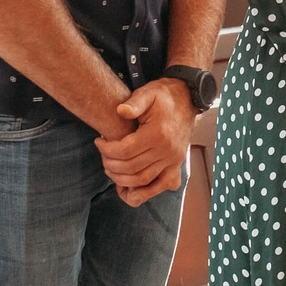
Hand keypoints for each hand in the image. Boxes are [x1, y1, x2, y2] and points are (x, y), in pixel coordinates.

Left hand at [97, 77, 193, 205]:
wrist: (187, 100)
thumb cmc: (164, 96)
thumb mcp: (148, 92)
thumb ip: (135, 102)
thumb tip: (121, 111)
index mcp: (158, 134)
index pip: (125, 151)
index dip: (107, 150)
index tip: (99, 142)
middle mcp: (167, 151)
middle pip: (131, 168)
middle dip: (111, 164)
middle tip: (103, 155)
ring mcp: (173, 161)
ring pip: (143, 181)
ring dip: (122, 179)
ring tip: (111, 168)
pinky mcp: (176, 166)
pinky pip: (160, 187)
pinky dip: (144, 192)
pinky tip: (129, 188)